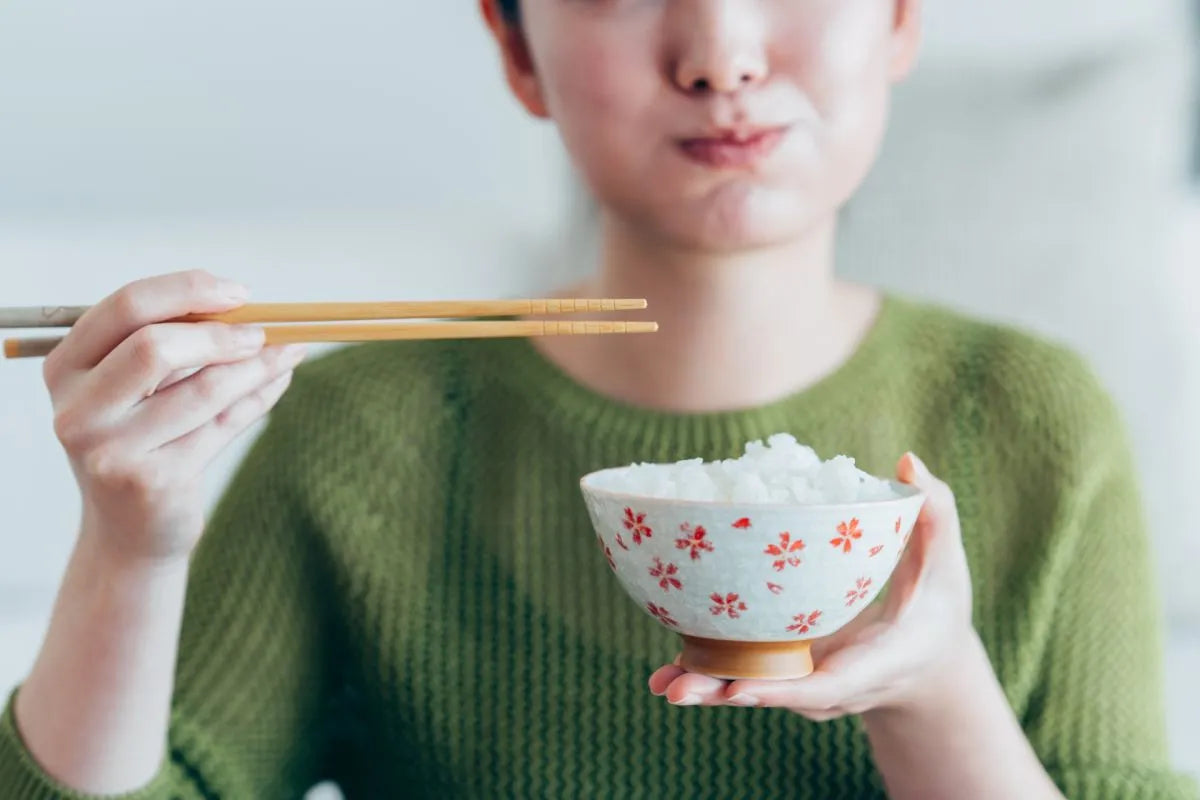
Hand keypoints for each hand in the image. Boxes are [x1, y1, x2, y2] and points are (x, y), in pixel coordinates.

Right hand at [43, 270, 306, 563]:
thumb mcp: (140, 389)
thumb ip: (179, 345)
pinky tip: (278, 381)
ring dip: (256, 366)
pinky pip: (223, 425)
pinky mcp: (153, 481)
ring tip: (286, 352)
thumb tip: (251, 309)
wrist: (131, 530)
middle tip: (261, 332)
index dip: (186, 291)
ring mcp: (111, 450)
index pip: (124, 307)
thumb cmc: (140, 442)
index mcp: (66, 367)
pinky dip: (260, 397)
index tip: (238, 292)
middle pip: (154, 348)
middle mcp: (77, 409)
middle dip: (220, 333)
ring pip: (203, 389)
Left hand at [648, 452, 975, 718]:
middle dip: (727, 693)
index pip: (828, 685)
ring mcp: (808, 686)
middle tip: (678, 689)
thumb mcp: (945, 563)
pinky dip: (707, 678)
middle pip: (777, 696)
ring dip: (706, 689)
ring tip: (662, 684)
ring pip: (753, 691)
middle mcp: (836, 687)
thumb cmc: (938, 605)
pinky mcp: (788, 676)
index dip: (782, 689)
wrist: (929, 661)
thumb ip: (934, 514)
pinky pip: (745, 678)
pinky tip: (664, 676)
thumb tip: (908, 461)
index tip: (741, 687)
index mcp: (877, 663)